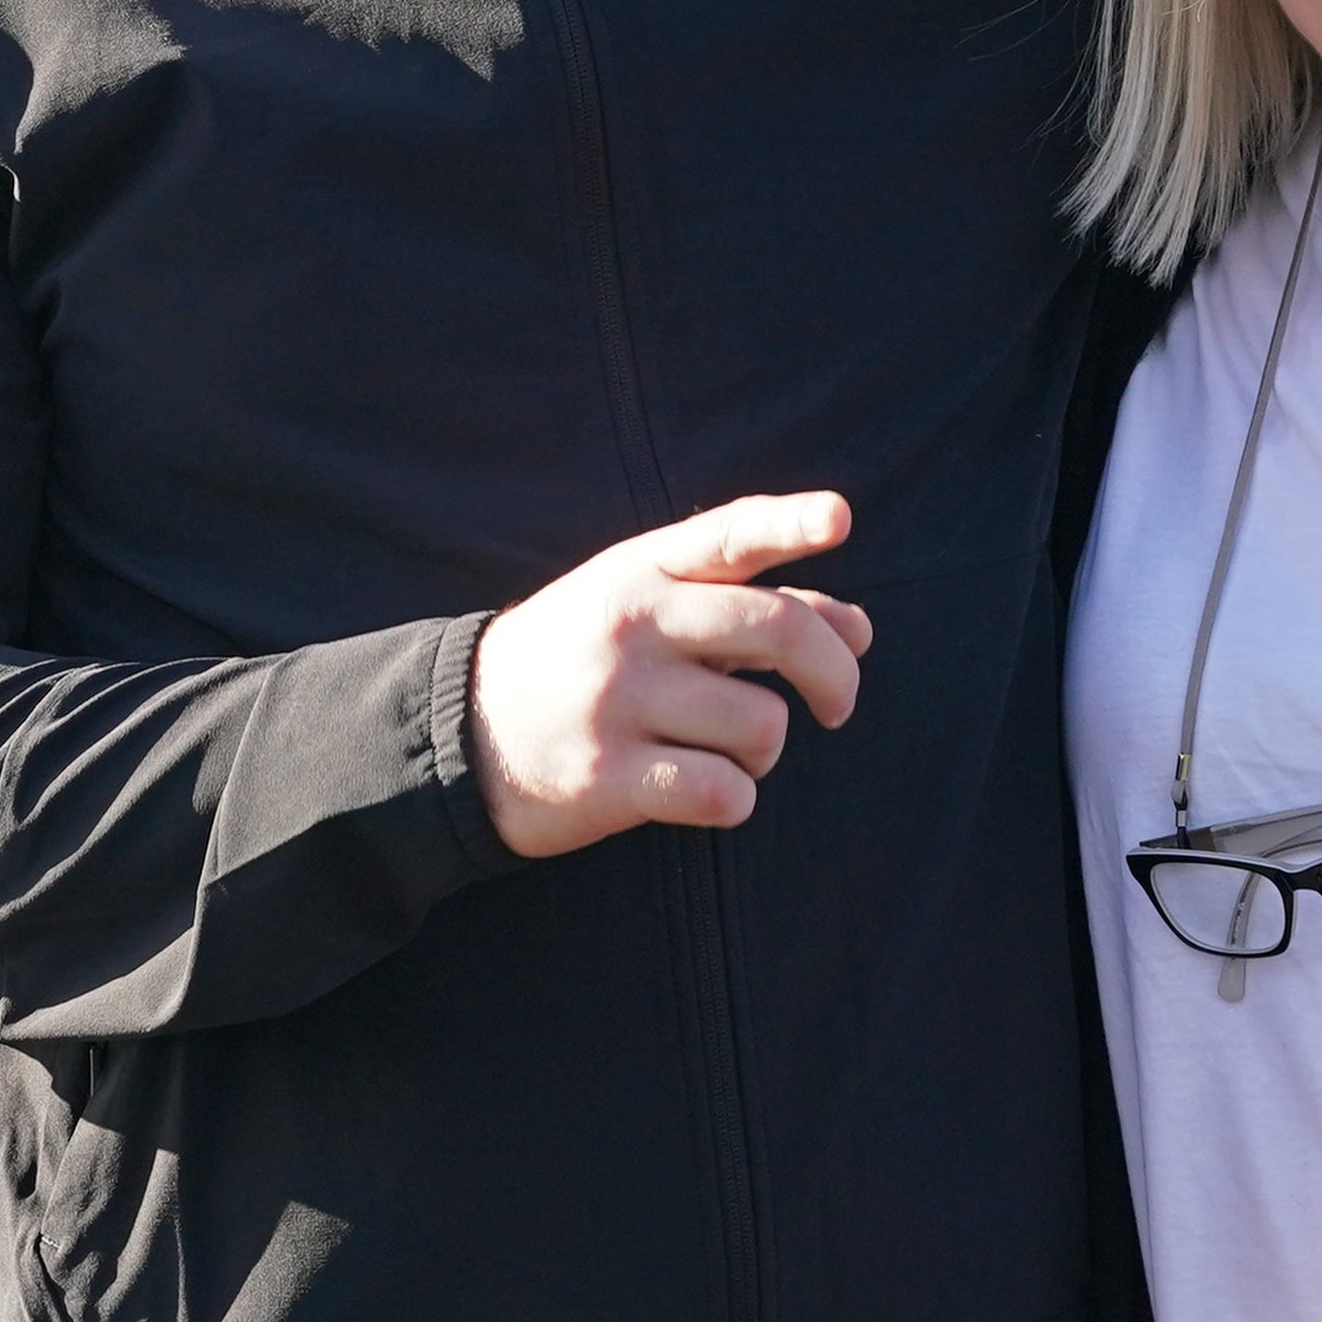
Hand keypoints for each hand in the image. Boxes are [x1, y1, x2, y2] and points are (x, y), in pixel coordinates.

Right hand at [465, 494, 875, 857]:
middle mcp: (633, 624)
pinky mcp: (608, 775)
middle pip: (779, 631)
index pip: (728, 534)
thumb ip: (750, 604)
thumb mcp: (646, 606)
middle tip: (838, 706)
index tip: (839, 519)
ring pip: (763, 726)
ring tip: (729, 752)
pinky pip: (723, 793)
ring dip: (766, 752)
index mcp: (643, 570)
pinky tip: (707, 792)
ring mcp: (619, 699)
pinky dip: (735, 801)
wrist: (461, 729)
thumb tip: (860, 629)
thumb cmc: (582, 659)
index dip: (789, 524)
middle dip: (835, 674)